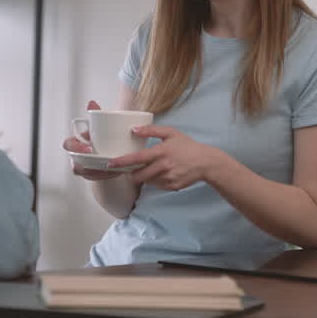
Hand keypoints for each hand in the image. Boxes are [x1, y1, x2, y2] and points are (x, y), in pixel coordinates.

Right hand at [66, 100, 124, 180]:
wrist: (108, 143)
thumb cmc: (101, 132)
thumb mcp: (99, 123)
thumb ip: (96, 115)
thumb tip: (91, 103)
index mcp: (75, 142)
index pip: (68, 145)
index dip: (76, 148)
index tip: (90, 148)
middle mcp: (76, 157)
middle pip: (75, 166)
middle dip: (87, 167)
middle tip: (104, 163)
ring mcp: (84, 168)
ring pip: (87, 174)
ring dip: (100, 173)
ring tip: (114, 168)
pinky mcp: (93, 175)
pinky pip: (97, 179)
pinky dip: (107, 175)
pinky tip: (118, 172)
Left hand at [108, 125, 224, 191]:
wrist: (205, 162)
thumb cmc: (187, 145)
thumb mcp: (171, 133)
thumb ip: (151, 130)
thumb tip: (133, 130)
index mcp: (161, 152)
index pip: (137, 158)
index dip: (122, 162)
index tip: (111, 163)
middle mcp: (163, 167)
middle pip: (138, 176)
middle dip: (131, 174)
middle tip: (131, 169)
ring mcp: (167, 179)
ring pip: (147, 181)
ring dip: (145, 177)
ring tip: (154, 168)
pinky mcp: (171, 187)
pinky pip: (157, 185)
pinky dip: (156, 180)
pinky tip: (165, 173)